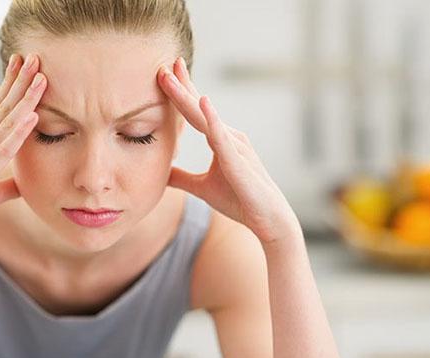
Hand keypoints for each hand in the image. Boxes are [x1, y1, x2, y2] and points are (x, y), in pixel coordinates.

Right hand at [0, 53, 46, 254]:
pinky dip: (18, 131)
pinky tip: (32, 115)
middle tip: (34, 57)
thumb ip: (8, 183)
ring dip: (24, 99)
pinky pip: (3, 149)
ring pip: (5, 122)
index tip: (24, 67)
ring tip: (40, 77)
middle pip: (1, 107)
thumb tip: (25, 181)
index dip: (11, 87)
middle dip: (19, 81)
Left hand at [157, 57, 298, 243]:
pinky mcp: (239, 162)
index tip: (165, 73)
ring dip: (188, 96)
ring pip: (207, 118)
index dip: (181, 93)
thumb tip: (161, 172)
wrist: (268, 220)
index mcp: (221, 140)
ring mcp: (235, 147)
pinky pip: (223, 139)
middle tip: (164, 64)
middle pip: (199, 108)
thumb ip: (182, 177)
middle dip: (182, 85)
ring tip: (173, 75)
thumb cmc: (239, 201)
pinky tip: (204, 103)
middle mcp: (229, 137)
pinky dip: (213, 121)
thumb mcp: (202, 188)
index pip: (196, 112)